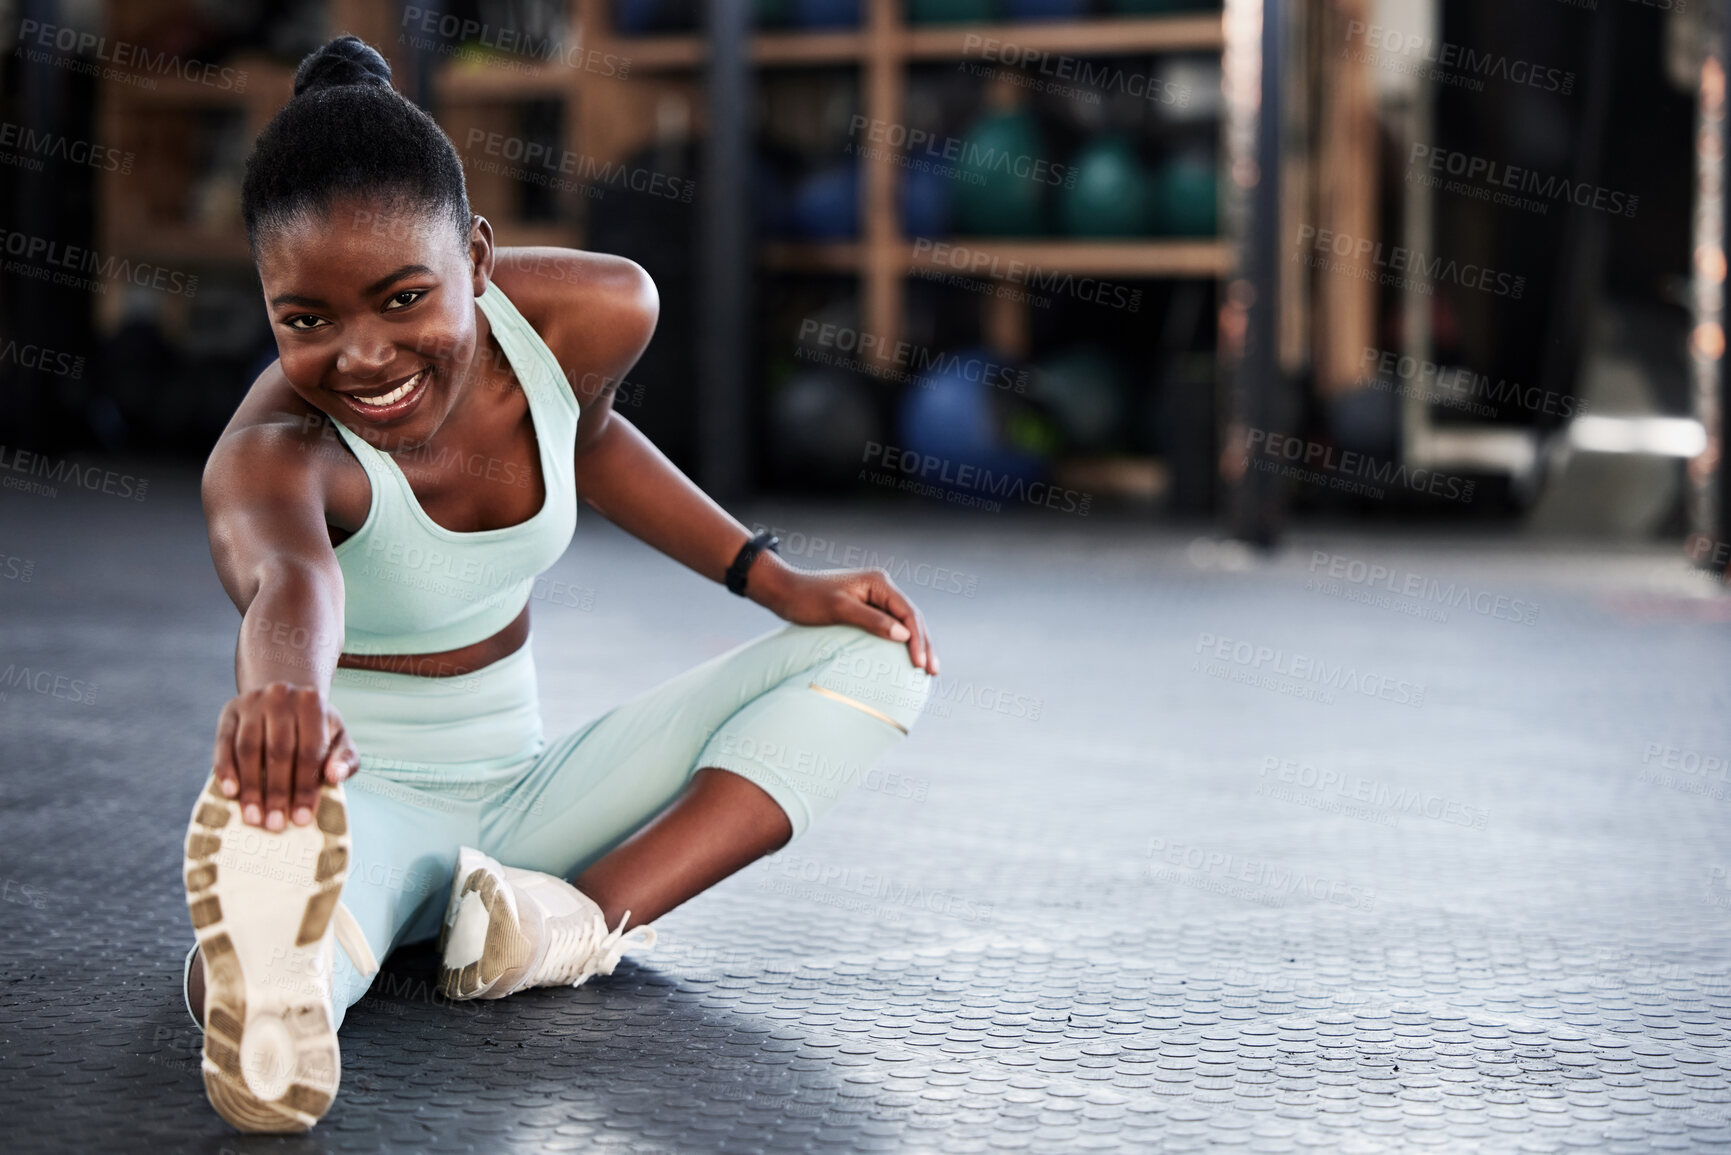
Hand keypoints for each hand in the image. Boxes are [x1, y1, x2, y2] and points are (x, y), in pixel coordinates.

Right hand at [212, 683, 357, 829]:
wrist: (285, 700)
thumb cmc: (315, 728)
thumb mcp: (337, 738)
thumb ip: (344, 758)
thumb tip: (335, 777)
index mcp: (312, 703)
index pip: (309, 751)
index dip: (306, 788)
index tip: (302, 819)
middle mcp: (281, 696)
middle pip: (278, 751)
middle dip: (278, 792)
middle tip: (275, 824)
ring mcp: (252, 702)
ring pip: (249, 749)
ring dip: (251, 787)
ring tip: (254, 817)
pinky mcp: (229, 712)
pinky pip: (224, 743)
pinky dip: (226, 769)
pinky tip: (231, 793)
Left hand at [752, 562, 938, 675]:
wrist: (785, 592)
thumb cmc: (807, 599)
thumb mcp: (839, 610)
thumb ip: (872, 621)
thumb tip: (904, 636)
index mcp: (879, 583)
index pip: (908, 613)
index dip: (918, 640)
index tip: (921, 664)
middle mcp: (882, 587)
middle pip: (913, 618)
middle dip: (925, 645)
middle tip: (933, 672)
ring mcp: (876, 598)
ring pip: (906, 623)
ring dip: (918, 645)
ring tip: (928, 669)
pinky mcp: (868, 608)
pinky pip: (892, 627)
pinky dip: (903, 643)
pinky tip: (908, 659)